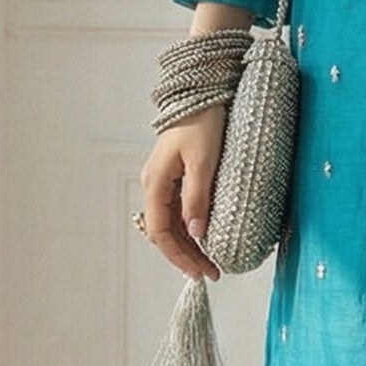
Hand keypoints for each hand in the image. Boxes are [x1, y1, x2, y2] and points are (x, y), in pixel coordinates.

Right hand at [138, 106, 225, 280]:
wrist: (203, 92)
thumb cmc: (203, 121)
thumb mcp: (204, 162)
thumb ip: (197, 198)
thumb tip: (196, 234)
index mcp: (155, 182)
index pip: (160, 232)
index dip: (179, 256)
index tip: (199, 272)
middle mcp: (155, 183)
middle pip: (165, 231)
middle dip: (186, 255)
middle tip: (211, 273)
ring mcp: (164, 179)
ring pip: (172, 222)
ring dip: (189, 243)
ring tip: (210, 261)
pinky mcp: (176, 174)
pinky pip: (178, 209)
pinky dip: (191, 227)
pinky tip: (205, 237)